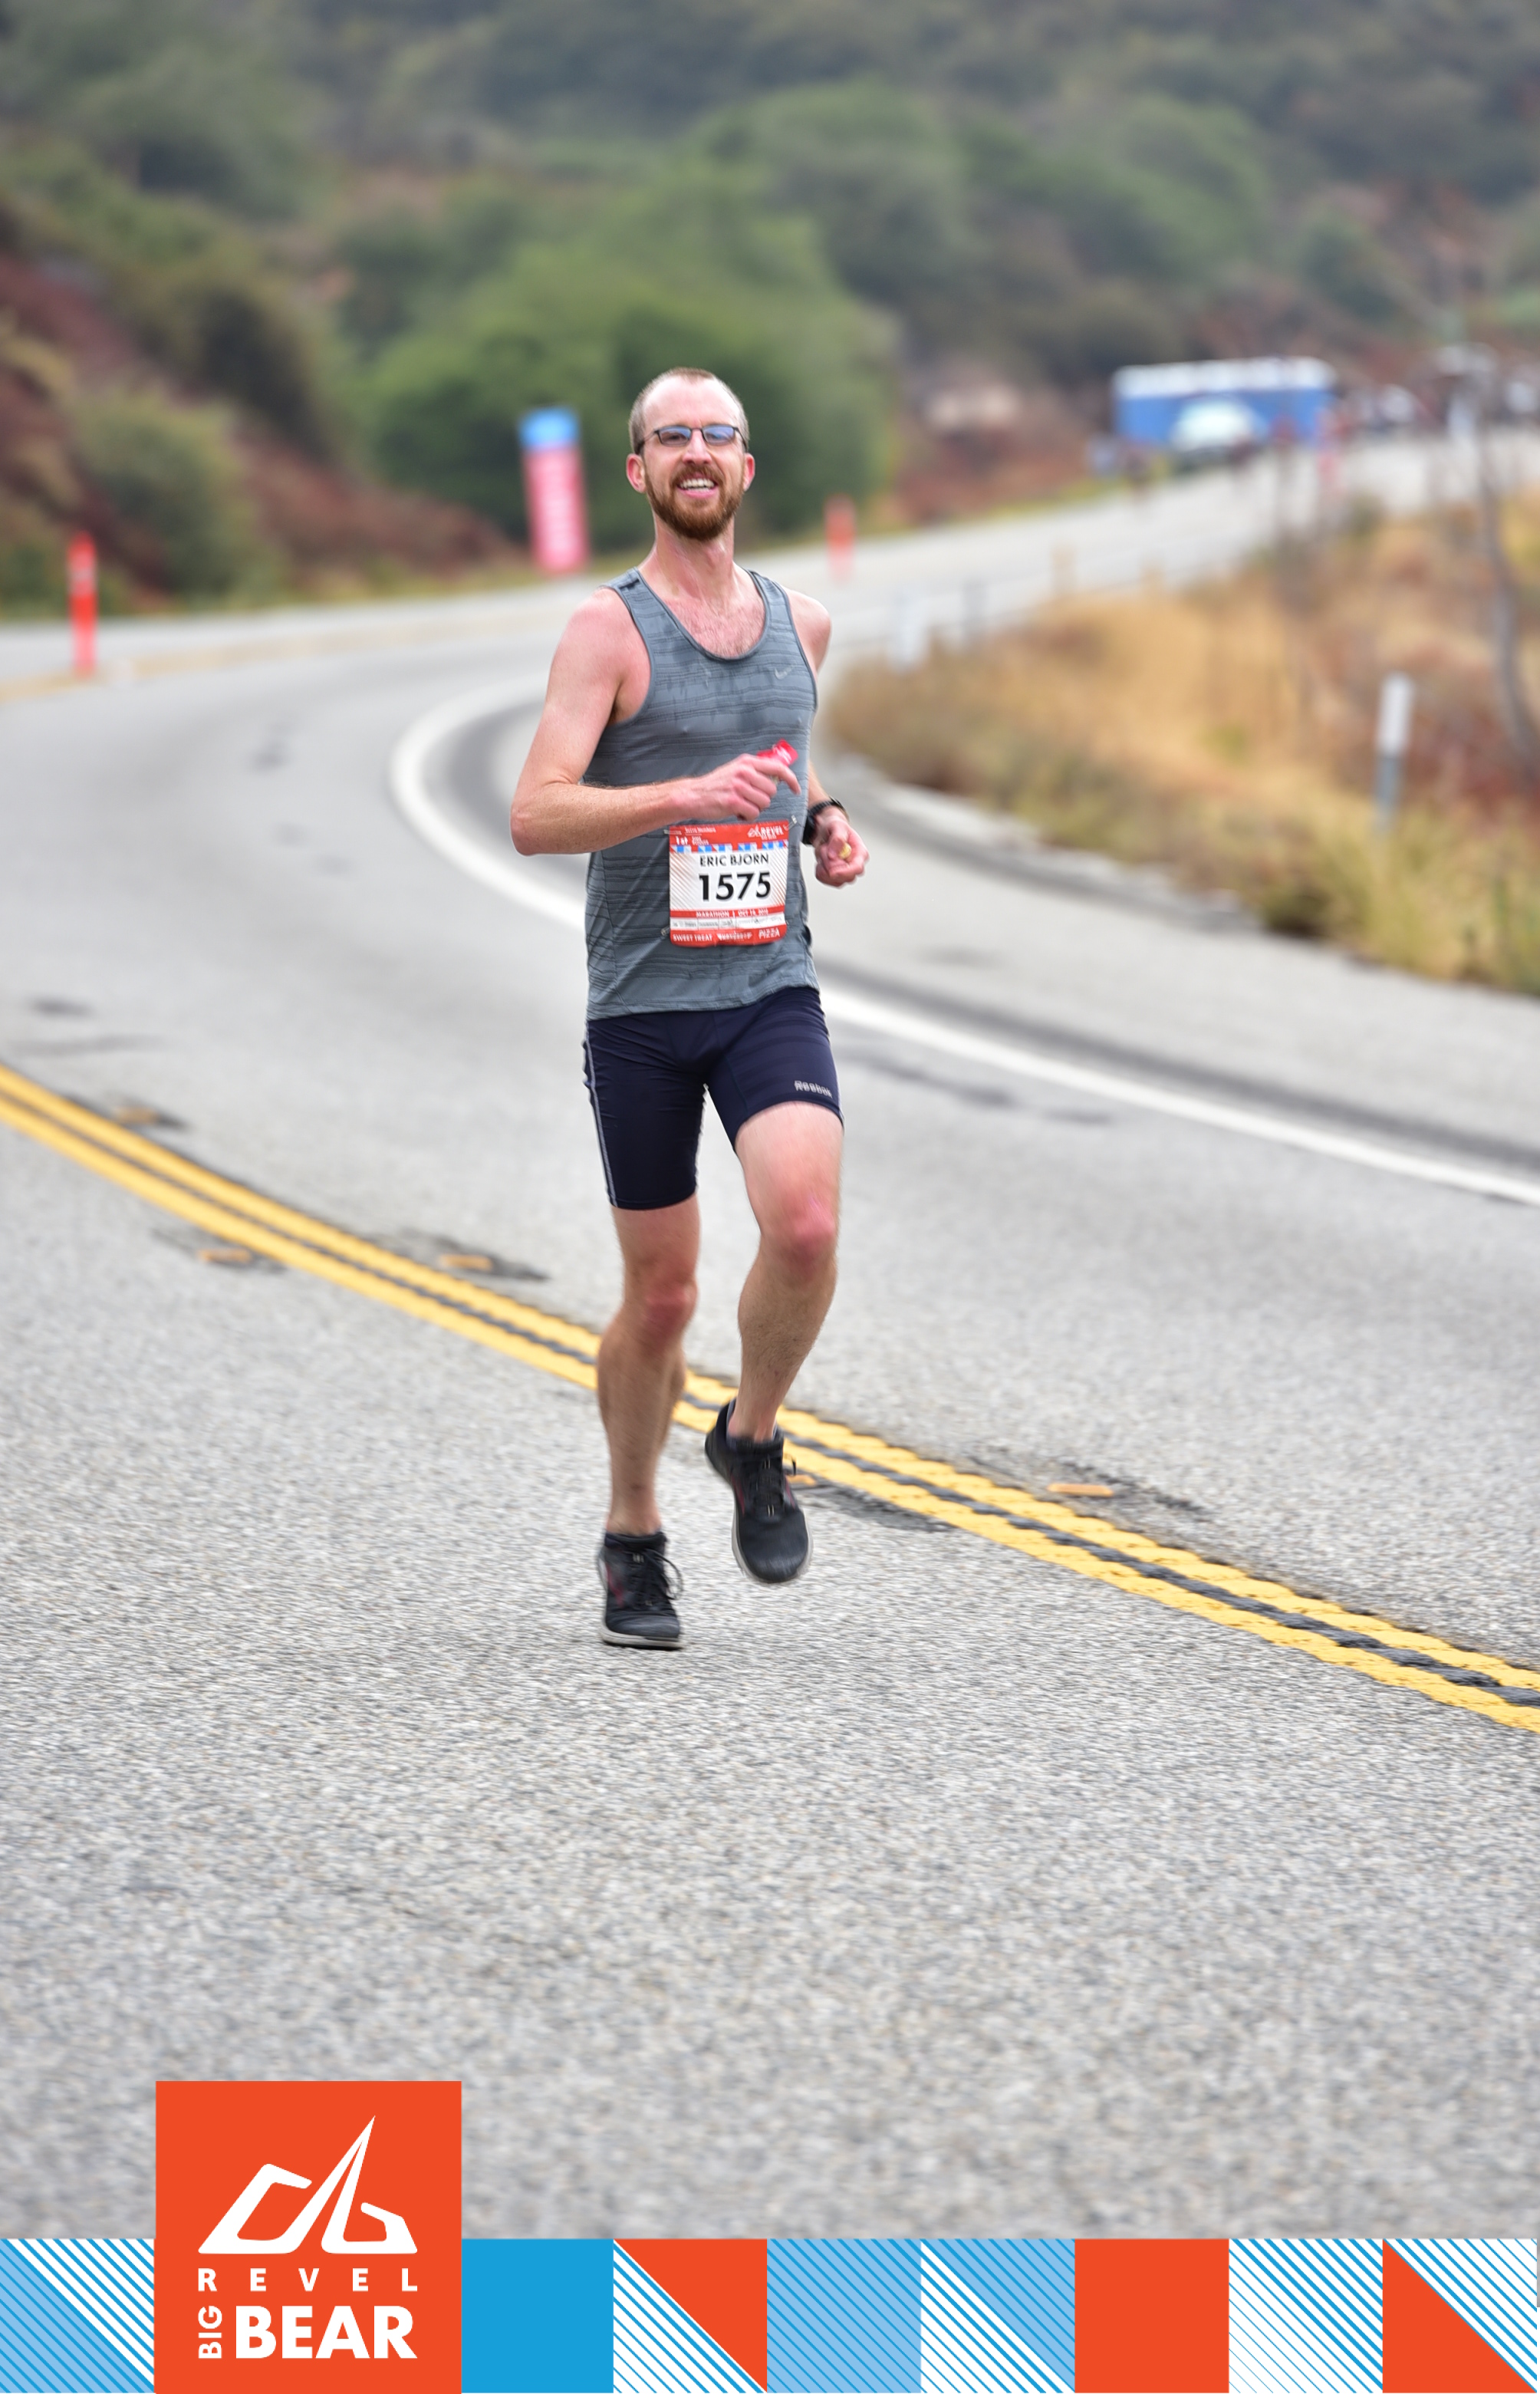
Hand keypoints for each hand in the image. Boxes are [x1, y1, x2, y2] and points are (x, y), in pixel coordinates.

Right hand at [673, 746, 801, 823]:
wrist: (693, 795)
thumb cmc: (717, 785)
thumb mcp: (736, 769)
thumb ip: (755, 771)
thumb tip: (778, 777)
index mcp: (747, 762)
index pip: (778, 768)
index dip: (791, 779)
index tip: (795, 788)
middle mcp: (744, 772)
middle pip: (772, 791)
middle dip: (763, 798)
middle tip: (749, 798)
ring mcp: (739, 786)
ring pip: (764, 803)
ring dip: (755, 808)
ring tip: (741, 804)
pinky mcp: (733, 801)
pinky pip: (753, 813)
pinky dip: (747, 816)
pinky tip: (737, 811)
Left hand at [812, 807, 867, 886]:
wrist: (825, 831)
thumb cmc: (835, 827)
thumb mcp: (837, 826)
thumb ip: (837, 838)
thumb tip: (834, 854)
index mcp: (860, 852)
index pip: (857, 868)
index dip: (844, 872)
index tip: (832, 871)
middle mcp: (854, 864)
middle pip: (846, 877)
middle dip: (830, 865)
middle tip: (825, 849)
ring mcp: (845, 872)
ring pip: (834, 880)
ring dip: (823, 866)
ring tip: (824, 851)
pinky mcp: (835, 877)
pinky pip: (825, 879)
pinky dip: (819, 870)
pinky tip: (821, 859)